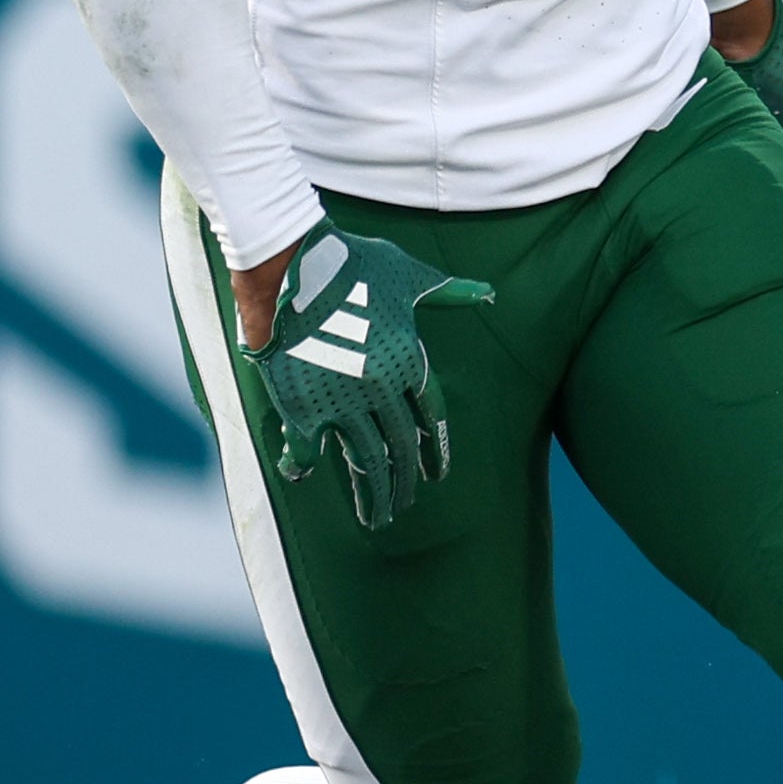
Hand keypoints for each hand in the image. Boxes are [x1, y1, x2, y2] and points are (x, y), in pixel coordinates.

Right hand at [247, 229, 492, 531]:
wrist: (292, 267)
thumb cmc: (353, 265)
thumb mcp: (410, 277)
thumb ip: (448, 294)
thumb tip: (490, 294)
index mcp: (409, 363)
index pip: (431, 417)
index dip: (435, 448)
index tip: (436, 474)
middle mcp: (381, 390)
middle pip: (401, 448)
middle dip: (405, 482)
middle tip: (406, 505)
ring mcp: (342, 403)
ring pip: (365, 461)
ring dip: (371, 493)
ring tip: (377, 518)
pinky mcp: (301, 408)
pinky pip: (307, 449)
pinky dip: (304, 464)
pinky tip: (304, 476)